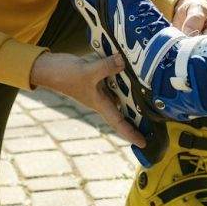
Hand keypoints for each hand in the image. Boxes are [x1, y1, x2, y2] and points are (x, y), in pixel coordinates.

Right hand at [30, 51, 144, 147]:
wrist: (48, 67)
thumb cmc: (64, 76)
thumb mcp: (87, 72)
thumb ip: (106, 66)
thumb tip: (125, 60)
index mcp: (100, 104)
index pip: (119, 123)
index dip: (131, 134)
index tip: (143, 144)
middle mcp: (102, 99)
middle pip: (125, 110)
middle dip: (139, 116)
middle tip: (158, 119)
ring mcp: (101, 88)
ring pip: (122, 93)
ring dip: (135, 93)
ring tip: (154, 94)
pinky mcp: (99, 76)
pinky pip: (116, 78)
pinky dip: (126, 75)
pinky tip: (136, 69)